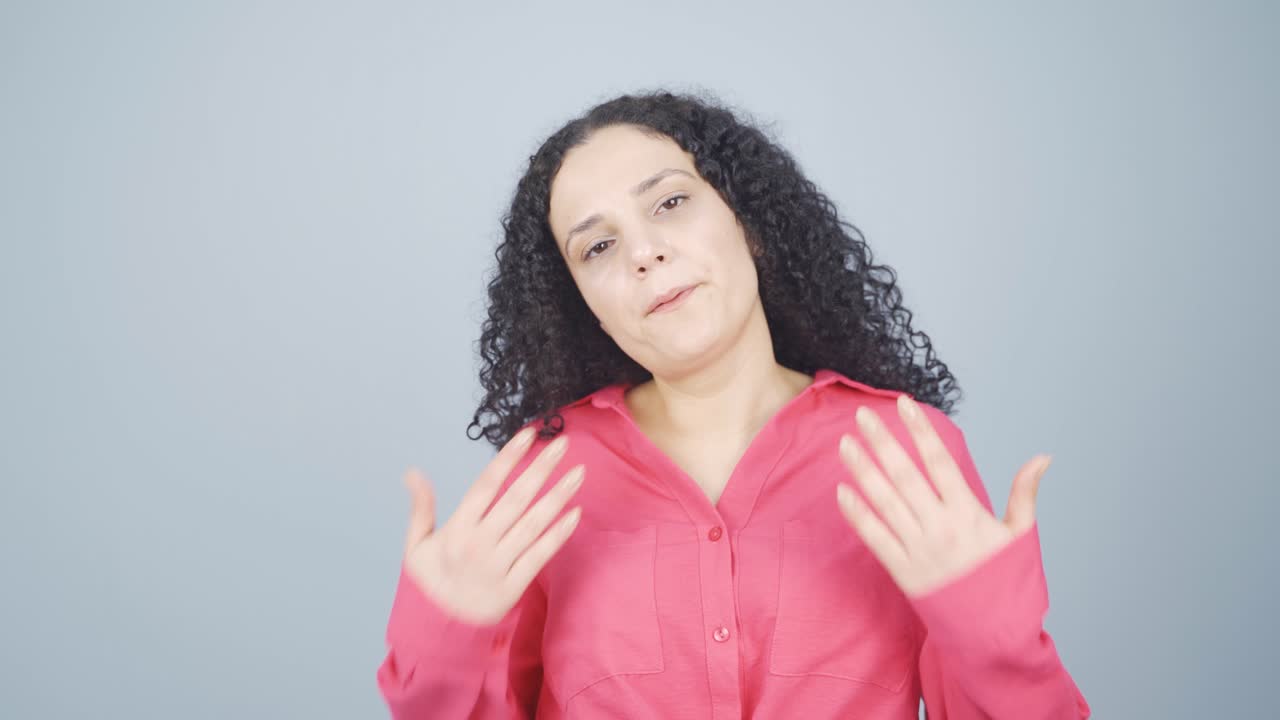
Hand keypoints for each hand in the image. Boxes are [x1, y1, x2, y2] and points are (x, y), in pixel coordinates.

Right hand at [401, 429, 584, 623]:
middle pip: (516, 498)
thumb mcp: (417, 545)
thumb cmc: (430, 581)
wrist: (438, 630)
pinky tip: (576, 513)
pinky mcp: (514, 587)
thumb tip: (413, 472)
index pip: (486, 484)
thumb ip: (421, 507)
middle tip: (563, 443)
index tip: (529, 434)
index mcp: (456, 529)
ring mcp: (498, 565)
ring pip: (533, 525)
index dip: (508, 457)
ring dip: (558, 496)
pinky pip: (540, 556)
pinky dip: (558, 535)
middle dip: (541, 468)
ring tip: (579, 472)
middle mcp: (478, 544)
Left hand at [835, 394, 1051, 597]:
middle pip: (906, 476)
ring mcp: (920, 550)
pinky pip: (876, 539)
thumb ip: (1025, 493)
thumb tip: (1043, 457)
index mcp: (970, 514)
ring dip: (863, 471)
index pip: (940, 462)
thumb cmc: (1009, 582)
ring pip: (886, 503)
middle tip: (861, 415)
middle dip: (882, 443)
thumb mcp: (1021, 535)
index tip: (903, 404)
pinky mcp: (904, 572)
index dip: (921, 431)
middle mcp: (941, 528)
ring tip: (845, 444)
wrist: (995, 634)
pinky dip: (858, 515)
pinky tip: (842, 491)